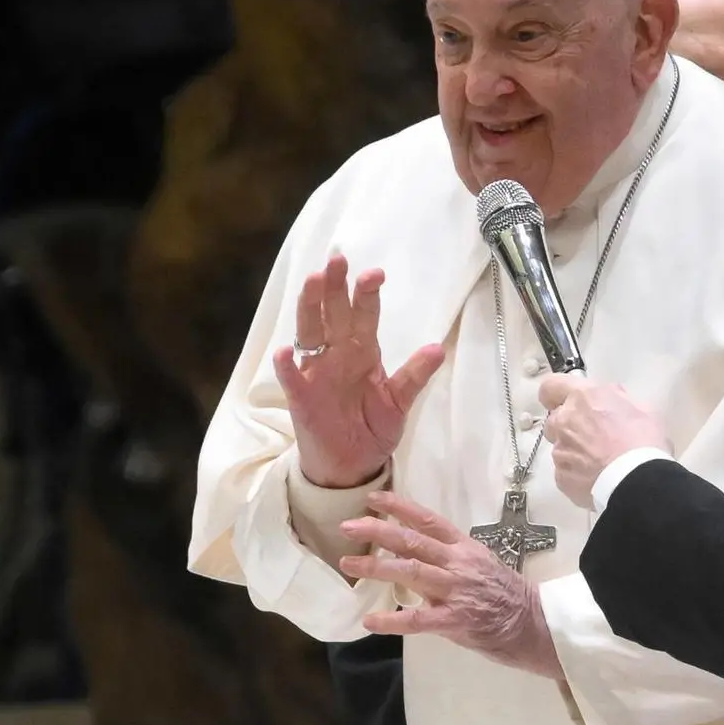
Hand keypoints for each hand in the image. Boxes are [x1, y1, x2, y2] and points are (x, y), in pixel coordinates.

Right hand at [274, 255, 444, 488]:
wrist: (352, 464)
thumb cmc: (373, 427)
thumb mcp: (399, 402)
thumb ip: (414, 376)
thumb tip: (438, 348)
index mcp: (363, 352)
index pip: (364, 315)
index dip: (367, 294)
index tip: (375, 273)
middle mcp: (338, 354)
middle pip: (333, 313)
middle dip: (335, 286)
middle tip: (338, 260)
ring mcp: (317, 373)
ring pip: (310, 333)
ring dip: (310, 308)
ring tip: (314, 282)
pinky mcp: (302, 398)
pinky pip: (292, 379)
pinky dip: (287, 366)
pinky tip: (285, 352)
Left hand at [337, 491, 563, 678]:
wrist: (535, 623)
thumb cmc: (505, 594)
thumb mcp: (479, 564)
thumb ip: (448, 557)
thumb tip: (411, 553)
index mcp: (464, 547)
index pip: (428, 519)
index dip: (400, 506)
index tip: (373, 498)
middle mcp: (458, 562)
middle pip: (413, 540)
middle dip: (377, 531)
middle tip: (347, 525)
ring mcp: (457, 590)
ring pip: (411, 572)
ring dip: (376, 567)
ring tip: (347, 564)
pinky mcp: (456, 620)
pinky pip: (418, 620)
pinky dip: (391, 620)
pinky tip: (370, 621)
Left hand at [537, 375, 670, 508]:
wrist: (638, 481)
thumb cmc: (645, 441)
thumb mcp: (642, 408)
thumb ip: (618, 398)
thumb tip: (610, 397)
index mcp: (583, 398)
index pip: (551, 386)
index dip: (555, 394)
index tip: (565, 401)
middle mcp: (564, 421)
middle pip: (555, 419)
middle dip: (568, 425)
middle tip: (592, 435)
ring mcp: (560, 451)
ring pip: (560, 446)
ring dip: (574, 450)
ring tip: (599, 462)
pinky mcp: (561, 477)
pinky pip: (565, 471)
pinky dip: (577, 473)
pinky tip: (597, 477)